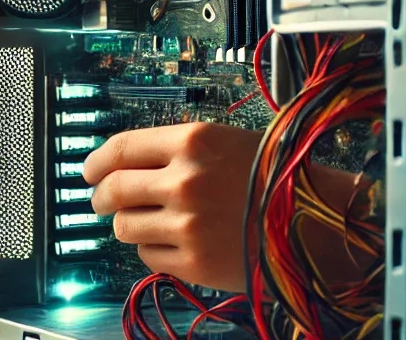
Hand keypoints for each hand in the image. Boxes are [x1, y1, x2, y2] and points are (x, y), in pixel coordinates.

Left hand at [82, 123, 261, 291]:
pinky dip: (153, 250)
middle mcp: (186, 181)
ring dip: (128, 224)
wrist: (317, 222)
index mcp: (193, 142)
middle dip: (100, 197)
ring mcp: (188, 224)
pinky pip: (147, 256)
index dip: (96, 162)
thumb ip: (172, 150)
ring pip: (125, 226)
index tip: (88, 170)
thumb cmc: (272, 178)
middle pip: (114, 189)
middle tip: (101, 200)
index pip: (120, 148)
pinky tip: (174, 241)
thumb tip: (119, 162)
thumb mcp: (223, 143)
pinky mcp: (195, 262)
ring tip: (147, 221)